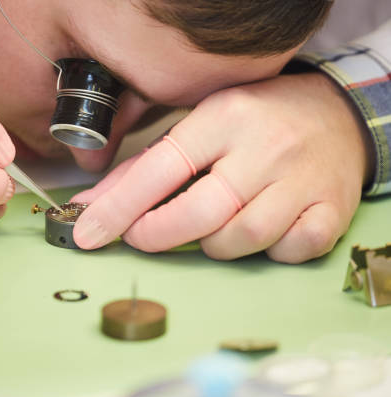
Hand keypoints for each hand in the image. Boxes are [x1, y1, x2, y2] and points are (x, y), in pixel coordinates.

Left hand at [72, 72, 373, 262]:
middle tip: (142, 237)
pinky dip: (267, 251)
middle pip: (200, 213)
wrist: (337, 115)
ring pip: (242, 238)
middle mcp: (265, 147)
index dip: (119, 207)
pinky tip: (262, 232)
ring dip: (214, 245)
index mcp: (223, 116)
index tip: (88, 234)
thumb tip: (89, 206)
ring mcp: (302, 180)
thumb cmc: (254, 121)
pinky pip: (288, 251)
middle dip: (158, 236)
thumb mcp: (198, 125)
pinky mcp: (331, 210)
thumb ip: (143, 168)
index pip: (160, 168)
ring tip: (212, 226)